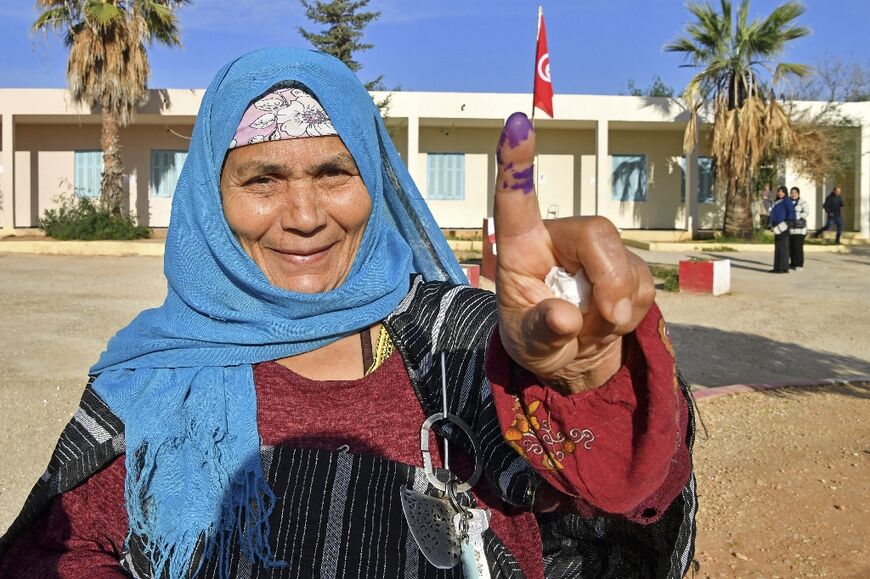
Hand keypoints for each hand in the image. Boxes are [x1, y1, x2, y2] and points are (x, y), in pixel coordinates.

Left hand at [494, 113, 654, 393]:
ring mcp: (596, 253)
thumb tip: (566, 318)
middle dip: (610, 277)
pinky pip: (645, 284)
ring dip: (620, 305)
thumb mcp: (528, 345)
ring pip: (626, 261)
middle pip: (596, 232)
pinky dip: (633, 312)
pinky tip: (612, 324)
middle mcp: (559, 241)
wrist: (571, 363)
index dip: (516, 163)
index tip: (516, 123)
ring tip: (594, 330)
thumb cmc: (536, 341)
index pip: (516, 200)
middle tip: (607, 319)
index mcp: (521, 248)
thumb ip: (543, 330)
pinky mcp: (626, 268)